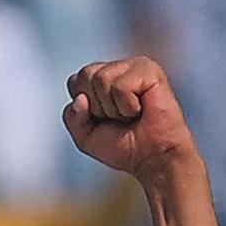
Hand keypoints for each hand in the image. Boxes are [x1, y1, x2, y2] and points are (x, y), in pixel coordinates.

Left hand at [63, 57, 197, 183]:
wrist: (153, 159)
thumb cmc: (124, 147)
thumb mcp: (86, 137)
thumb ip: (72, 117)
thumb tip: (80, 98)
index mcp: (102, 78)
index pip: (75, 81)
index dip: (85, 107)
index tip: (104, 120)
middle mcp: (118, 68)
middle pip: (85, 75)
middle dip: (97, 106)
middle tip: (120, 118)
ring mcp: (134, 66)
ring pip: (101, 79)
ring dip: (114, 108)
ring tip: (132, 115)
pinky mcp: (149, 70)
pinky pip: (121, 86)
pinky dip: (128, 106)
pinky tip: (142, 110)